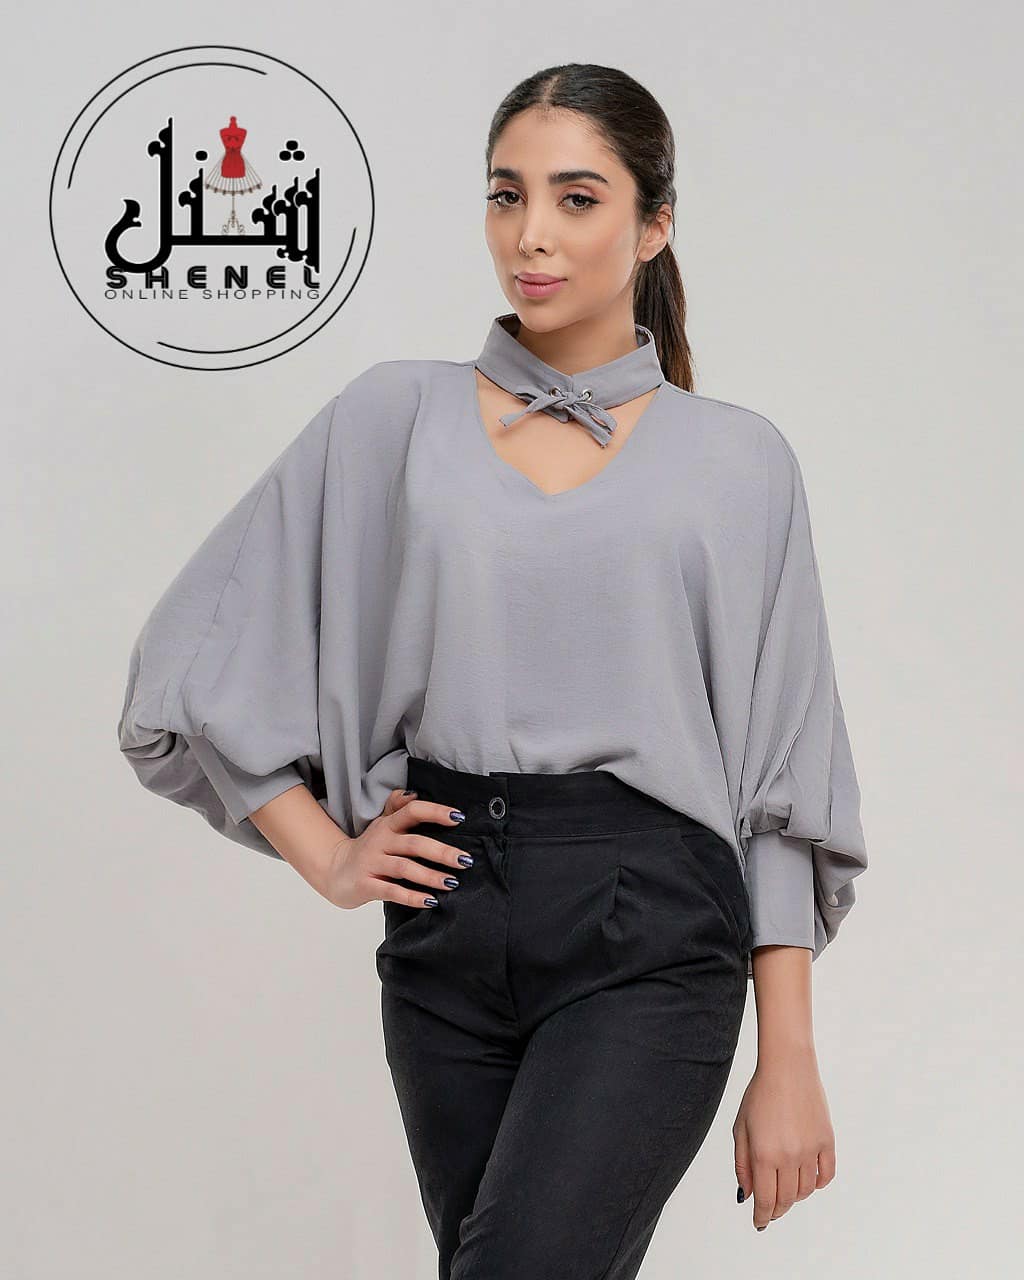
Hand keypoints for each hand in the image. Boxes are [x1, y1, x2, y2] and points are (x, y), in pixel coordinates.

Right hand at [320, 789, 469, 909]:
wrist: (334, 871)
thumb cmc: (369, 848)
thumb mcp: (382, 824)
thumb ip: (397, 808)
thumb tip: (414, 793)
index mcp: (388, 825)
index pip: (412, 811)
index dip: (435, 812)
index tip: (459, 818)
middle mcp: (380, 841)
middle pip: (414, 843)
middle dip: (441, 852)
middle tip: (465, 860)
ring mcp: (372, 863)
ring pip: (405, 868)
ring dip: (430, 876)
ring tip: (452, 883)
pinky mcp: (366, 885)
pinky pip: (392, 891)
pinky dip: (412, 897)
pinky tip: (431, 901)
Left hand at [732, 1052, 835, 1230]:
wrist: (788, 1067)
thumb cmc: (759, 1094)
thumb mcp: (741, 1127)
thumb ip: (742, 1163)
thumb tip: (747, 1194)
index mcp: (765, 1154)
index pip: (765, 1199)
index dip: (761, 1215)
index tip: (759, 1222)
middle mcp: (789, 1156)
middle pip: (786, 1199)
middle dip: (776, 1209)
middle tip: (770, 1210)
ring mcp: (811, 1150)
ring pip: (806, 1191)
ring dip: (795, 1197)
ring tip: (786, 1190)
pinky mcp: (827, 1141)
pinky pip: (826, 1175)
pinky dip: (818, 1184)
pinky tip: (809, 1180)